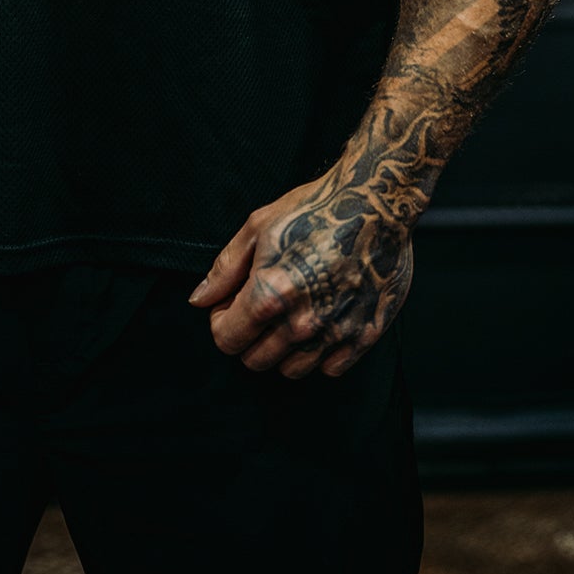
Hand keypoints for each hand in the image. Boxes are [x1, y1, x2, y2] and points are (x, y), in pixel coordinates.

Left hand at [186, 168, 413, 377]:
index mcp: (269, 295)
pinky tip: (320, 320)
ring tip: (291, 313)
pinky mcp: (364, 336)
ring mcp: (335, 333)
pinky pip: (330, 368)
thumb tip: (199, 300)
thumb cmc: (314, 209)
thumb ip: (224, 269)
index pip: (227, 339)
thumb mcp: (257, 228)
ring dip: (283, 348)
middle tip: (261, 306)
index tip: (232, 304)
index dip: (222, 321)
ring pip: (291, 370)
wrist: (374, 203)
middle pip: (255, 360)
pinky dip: (320, 353)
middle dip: (250, 336)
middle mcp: (301, 323)